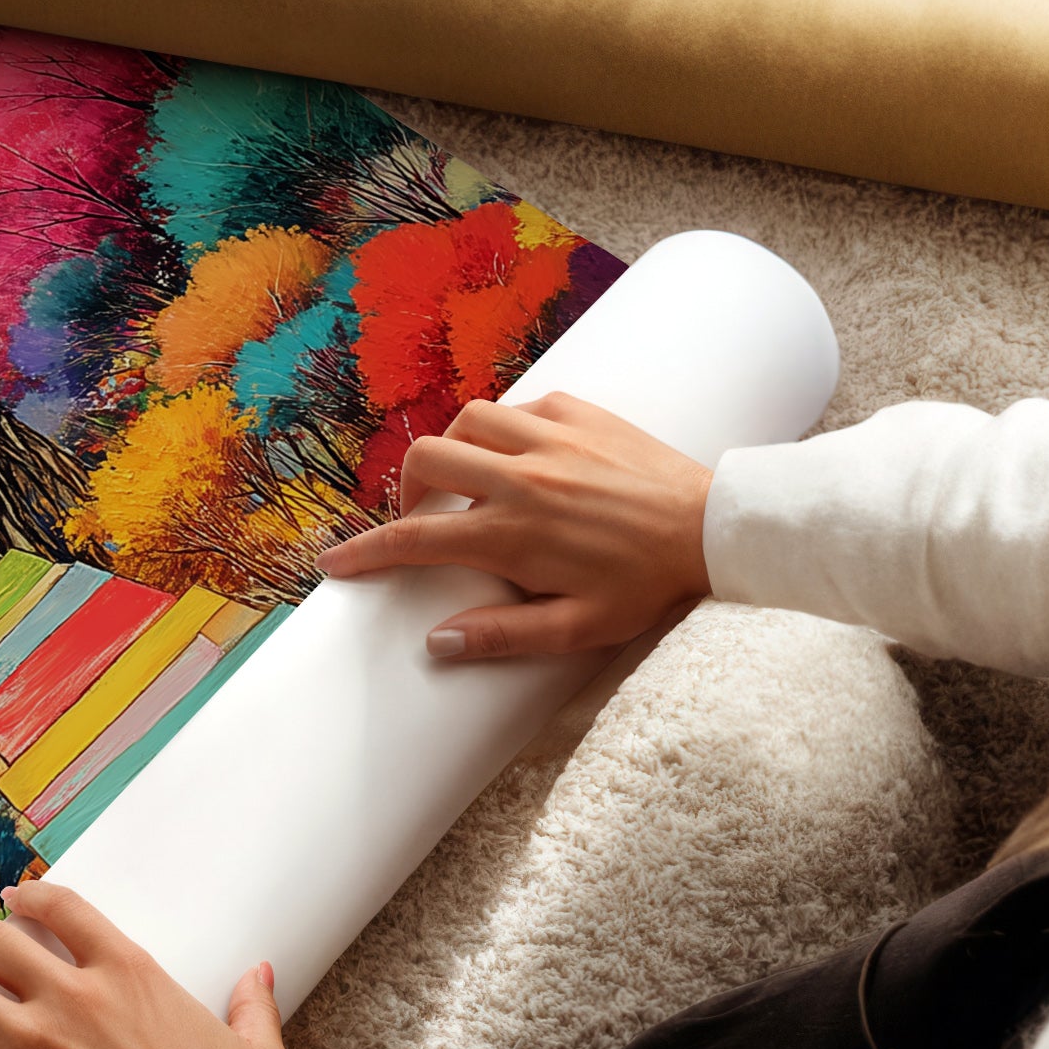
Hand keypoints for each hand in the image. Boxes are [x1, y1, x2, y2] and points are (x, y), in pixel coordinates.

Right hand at [317, 393, 712, 660]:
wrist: (714, 528)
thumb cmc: (648, 585)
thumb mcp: (578, 628)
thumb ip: (503, 636)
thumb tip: (437, 642)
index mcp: (512, 533)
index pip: (415, 539)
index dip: (365, 552)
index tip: (335, 563)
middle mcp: (521, 477)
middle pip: (426, 461)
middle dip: (406, 489)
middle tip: (421, 517)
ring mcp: (549, 438)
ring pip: (466, 421)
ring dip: (453, 449)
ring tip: (467, 480)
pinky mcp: (579, 412)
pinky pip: (519, 406)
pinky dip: (505, 428)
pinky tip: (521, 455)